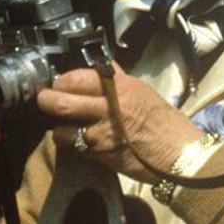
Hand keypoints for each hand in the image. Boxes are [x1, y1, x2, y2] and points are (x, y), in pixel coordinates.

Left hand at [37, 63, 203, 183]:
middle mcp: (109, 109)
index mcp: (120, 88)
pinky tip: (82, 142)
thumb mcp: (142, 92)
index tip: (60, 83)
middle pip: (62, 102)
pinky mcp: (102, 156)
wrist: (178, 154)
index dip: (63, 80)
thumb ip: (118, 80)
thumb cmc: (164, 123)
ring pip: (62, 130)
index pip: (79, 77)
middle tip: (45, 100)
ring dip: (59, 129)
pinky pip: (76, 149)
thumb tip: (101, 67)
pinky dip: (74, 146)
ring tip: (65, 127)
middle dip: (46, 100)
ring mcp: (103, 135)